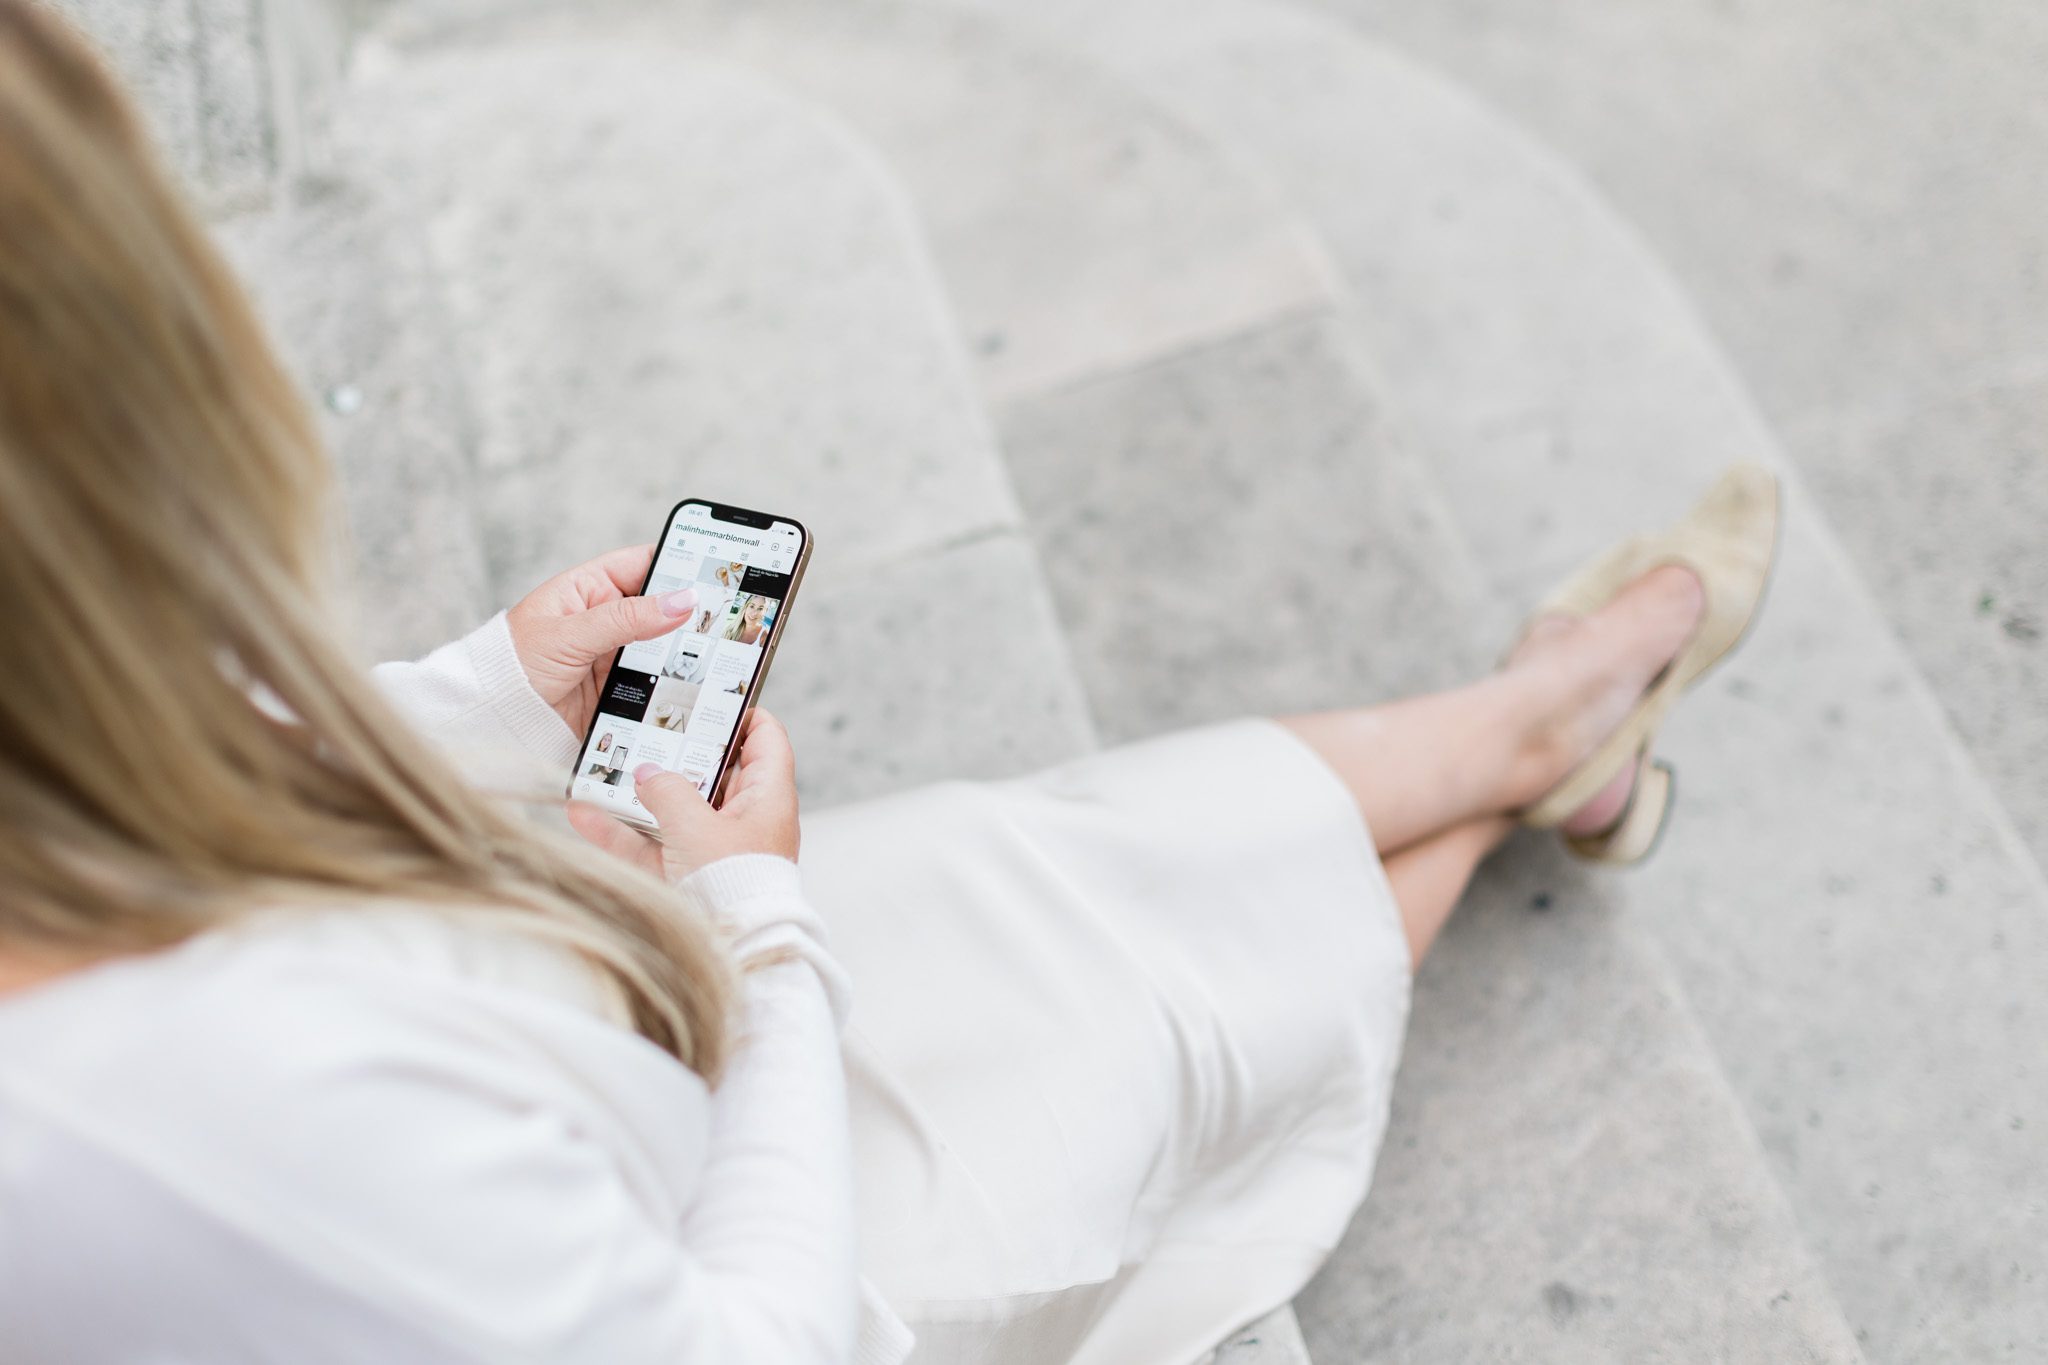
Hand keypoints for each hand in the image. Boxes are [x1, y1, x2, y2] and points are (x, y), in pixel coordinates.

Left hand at [505, 545, 698, 733]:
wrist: (495, 719)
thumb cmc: (513, 666)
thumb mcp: (571, 635)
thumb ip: (628, 618)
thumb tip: (681, 601)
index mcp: (589, 588)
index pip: (643, 564)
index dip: (678, 564)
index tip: (714, 571)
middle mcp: (605, 618)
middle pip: (661, 608)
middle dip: (689, 613)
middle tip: (725, 617)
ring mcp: (613, 654)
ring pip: (662, 647)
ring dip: (683, 652)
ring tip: (716, 653)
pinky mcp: (618, 688)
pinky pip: (654, 681)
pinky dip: (672, 683)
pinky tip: (692, 685)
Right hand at [566, 711, 800, 881]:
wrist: (732, 951)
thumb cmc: (731, 884)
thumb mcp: (695, 826)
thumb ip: (668, 792)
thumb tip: (647, 772)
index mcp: (767, 798)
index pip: (765, 740)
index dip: (743, 714)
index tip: (711, 698)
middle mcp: (744, 820)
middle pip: (711, 772)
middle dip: (674, 754)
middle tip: (643, 729)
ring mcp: (715, 848)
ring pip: (674, 811)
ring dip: (638, 795)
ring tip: (601, 771)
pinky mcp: (687, 876)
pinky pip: (652, 847)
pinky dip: (621, 833)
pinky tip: (583, 815)